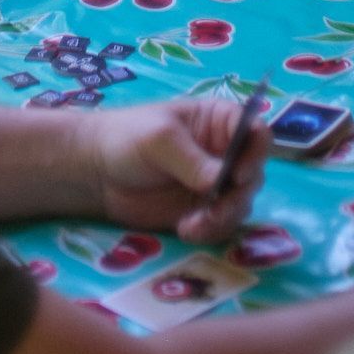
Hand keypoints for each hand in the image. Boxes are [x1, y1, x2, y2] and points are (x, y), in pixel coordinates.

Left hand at [90, 97, 268, 243]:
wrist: (97, 172)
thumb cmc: (129, 137)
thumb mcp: (160, 140)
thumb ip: (192, 160)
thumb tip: (221, 181)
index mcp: (219, 122)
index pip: (256, 132)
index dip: (257, 153)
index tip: (240, 175)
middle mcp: (223, 153)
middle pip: (253, 174)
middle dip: (238, 195)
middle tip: (215, 209)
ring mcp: (214, 184)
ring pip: (240, 204)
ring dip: (223, 218)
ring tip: (194, 225)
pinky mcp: (200, 211)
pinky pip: (220, 225)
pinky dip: (210, 231)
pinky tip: (186, 230)